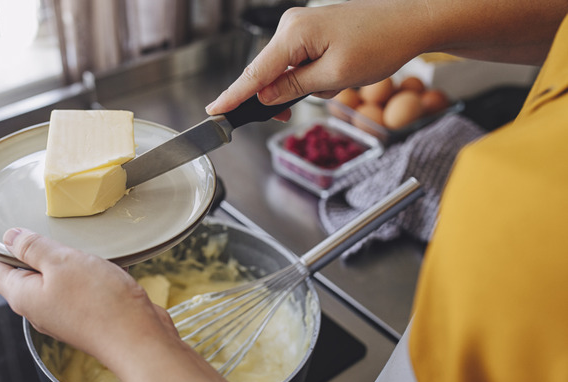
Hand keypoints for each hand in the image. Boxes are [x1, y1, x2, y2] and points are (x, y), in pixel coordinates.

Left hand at [0, 227, 176, 365]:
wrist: (138, 339)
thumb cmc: (100, 304)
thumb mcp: (62, 262)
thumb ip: (34, 248)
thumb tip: (10, 237)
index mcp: (24, 296)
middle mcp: (39, 308)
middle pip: (19, 276)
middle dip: (20, 251)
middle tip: (25, 225)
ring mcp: (62, 313)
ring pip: (49, 280)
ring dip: (53, 260)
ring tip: (62, 237)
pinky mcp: (86, 315)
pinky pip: (73, 288)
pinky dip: (77, 271)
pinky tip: (93, 259)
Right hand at [205, 2, 429, 117]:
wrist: (411, 22)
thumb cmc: (380, 44)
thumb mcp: (335, 77)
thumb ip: (294, 88)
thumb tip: (264, 97)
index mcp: (293, 33)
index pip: (254, 73)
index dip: (234, 96)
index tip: (213, 111)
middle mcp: (292, 26)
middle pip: (267, 73)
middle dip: (280, 96)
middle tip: (288, 115)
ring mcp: (302, 28)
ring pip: (287, 71)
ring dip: (305, 87)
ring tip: (338, 82)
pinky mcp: (313, 32)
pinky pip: (300, 62)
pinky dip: (313, 77)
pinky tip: (338, 75)